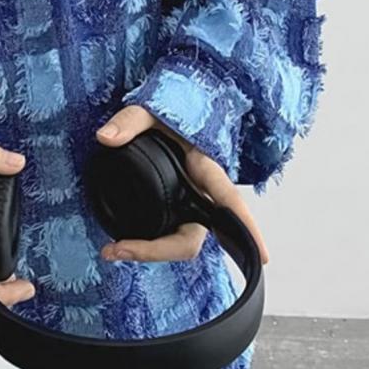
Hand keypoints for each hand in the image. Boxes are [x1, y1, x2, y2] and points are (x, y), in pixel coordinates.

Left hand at [95, 106, 269, 264]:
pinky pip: (167, 238)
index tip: (263, 257)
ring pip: (178, 244)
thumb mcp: (150, 112)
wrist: (166, 122)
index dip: (248, 228)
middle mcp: (201, 195)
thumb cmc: (168, 116)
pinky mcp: (174, 213)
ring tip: (111, 249)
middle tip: (115, 249)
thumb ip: (130, 121)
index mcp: (205, 169)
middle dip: (157, 252)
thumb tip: (105, 137)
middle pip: (192, 239)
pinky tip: (121, 245)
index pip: (229, 201)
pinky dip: (147, 246)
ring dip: (148, 253)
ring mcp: (188, 207)